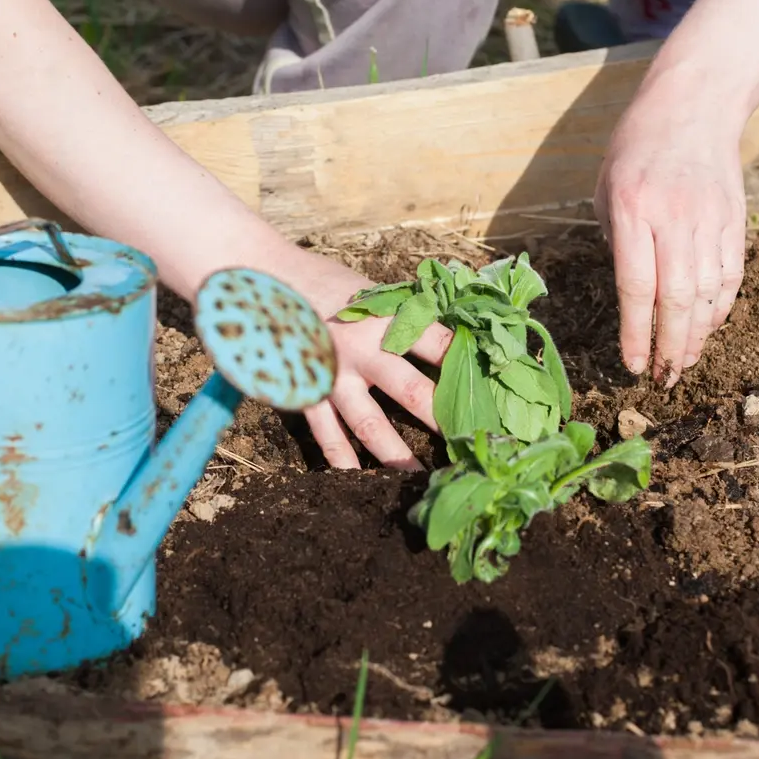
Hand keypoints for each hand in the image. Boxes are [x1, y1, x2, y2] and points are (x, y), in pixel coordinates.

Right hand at [277, 249, 451, 469]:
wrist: (262, 278)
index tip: (496, 390)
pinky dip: (341, 459)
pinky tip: (357, 480)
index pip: (440, 344)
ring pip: (370, 424)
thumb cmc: (325, 283)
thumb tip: (453, 333)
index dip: (469, 367)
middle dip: (443, 419)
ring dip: (397, 454)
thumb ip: (404, 316)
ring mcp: (332, 376)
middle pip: (412, 391)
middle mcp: (363, 350)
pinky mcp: (306, 393)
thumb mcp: (372, 291)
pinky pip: (326, 434)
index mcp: (386, 319)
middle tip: (470, 444)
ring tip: (421, 477)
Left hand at [593, 100, 745, 386]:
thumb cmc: (636, 149)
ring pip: (709, 293)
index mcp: (633, 210)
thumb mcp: (606, 190)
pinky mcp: (735, 220)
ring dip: (698, 336)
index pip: (637, 287)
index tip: (633, 365)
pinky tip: (707, 330)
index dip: (637, 334)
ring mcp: (711, 219)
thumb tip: (633, 298)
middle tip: (664, 379)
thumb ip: (617, 243)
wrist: (695, 105)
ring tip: (684, 364)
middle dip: (671, 347)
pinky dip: (720, 309)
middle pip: (678, 299)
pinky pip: (730, 276)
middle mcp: (675, 217)